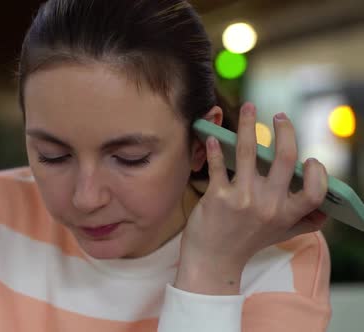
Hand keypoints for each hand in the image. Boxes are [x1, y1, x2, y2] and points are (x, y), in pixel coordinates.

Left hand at [175, 103, 328, 294]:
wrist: (212, 261)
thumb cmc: (246, 243)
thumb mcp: (279, 235)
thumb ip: (303, 222)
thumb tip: (327, 214)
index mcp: (286, 214)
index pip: (316, 191)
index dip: (317, 173)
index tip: (309, 159)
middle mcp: (268, 205)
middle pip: (285, 158)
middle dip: (285, 131)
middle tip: (279, 116)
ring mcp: (242, 199)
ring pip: (249, 152)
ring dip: (249, 124)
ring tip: (249, 107)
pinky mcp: (217, 197)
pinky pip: (218, 165)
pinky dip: (216, 148)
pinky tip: (213, 137)